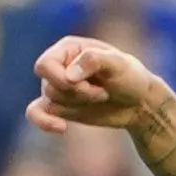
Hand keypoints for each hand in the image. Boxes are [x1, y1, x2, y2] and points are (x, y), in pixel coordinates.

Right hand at [25, 36, 169, 135]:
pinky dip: (43, 121)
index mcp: (68, 48)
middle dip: (77, 94)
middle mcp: (58, 66)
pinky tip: (62, 127)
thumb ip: (93, 61)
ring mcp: (57, 87)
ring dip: (77, 104)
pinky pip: (36, 113)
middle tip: (103, 92)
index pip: (45, 65)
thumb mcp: (118, 63)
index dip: (61, 79)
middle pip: (49, 86)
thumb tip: (68, 76)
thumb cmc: (130, 76)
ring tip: (101, 97)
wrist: (139, 102)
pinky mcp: (59, 108)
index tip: (89, 85)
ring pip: (51, 102)